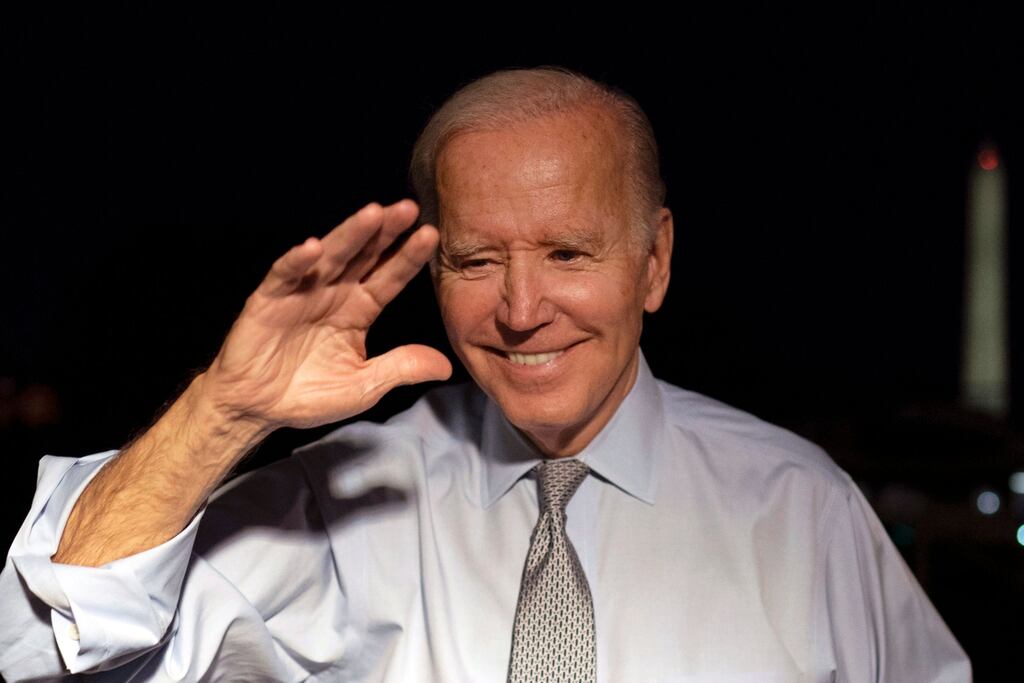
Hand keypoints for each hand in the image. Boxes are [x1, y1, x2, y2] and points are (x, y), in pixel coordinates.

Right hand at [198, 199, 451, 433]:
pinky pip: (284, 276)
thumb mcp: (364, 386)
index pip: (389, 278)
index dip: (408, 258)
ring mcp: (301, 293)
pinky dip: (297, 262)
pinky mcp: (268, 300)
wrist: (257, 409)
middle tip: (408, 208)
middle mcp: (334, 293)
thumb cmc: (309, 395)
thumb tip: (446, 366)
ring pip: (330, 257)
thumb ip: (400, 369)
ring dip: (350, 234)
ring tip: (373, 214)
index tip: (431, 236)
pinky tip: (314, 249)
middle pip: (364, 256)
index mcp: (359, 310)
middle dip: (385, 232)